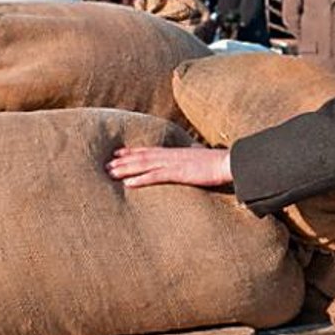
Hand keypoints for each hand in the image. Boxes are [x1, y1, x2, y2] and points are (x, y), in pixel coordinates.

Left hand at [106, 146, 231, 187]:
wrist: (229, 162)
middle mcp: (170, 155)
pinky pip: (155, 176)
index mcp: (175, 152)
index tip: (117, 153)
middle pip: (141, 156)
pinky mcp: (178, 173)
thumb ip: (193, 154)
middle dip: (122, 161)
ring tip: (110, 173)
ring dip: (125, 169)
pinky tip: (128, 184)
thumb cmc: (218, 162)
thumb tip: (194, 151)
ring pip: (143, 165)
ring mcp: (173, 163)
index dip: (131, 151)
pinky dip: (140, 179)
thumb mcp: (201, 157)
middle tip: (106, 165)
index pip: (149, 150)